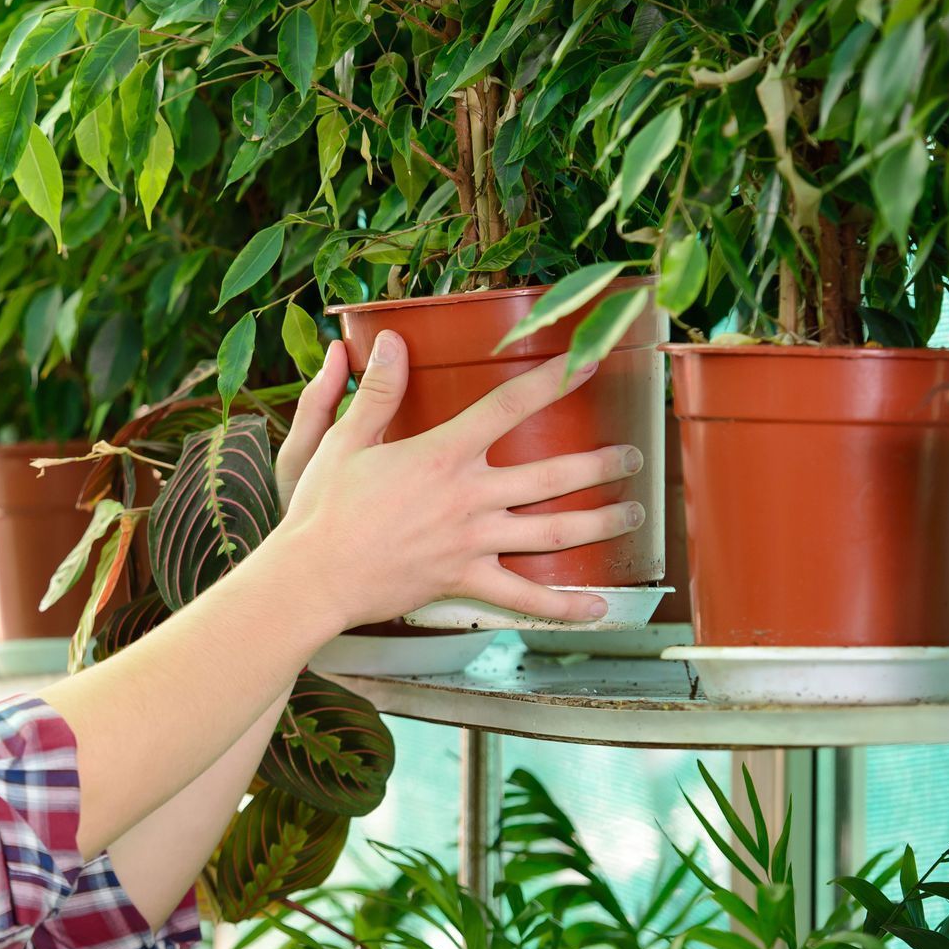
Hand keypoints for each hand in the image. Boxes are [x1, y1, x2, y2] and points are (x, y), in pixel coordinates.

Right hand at [274, 328, 644, 628]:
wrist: (314, 576)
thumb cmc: (322, 508)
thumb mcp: (343, 441)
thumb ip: (376, 391)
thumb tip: (392, 341)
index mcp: (442, 454)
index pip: (508, 407)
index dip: (552, 381)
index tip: (589, 362)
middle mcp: (468, 497)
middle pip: (553, 474)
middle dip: (601, 463)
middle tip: (633, 455)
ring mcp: (472, 542)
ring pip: (554, 532)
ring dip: (601, 522)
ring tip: (635, 512)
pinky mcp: (464, 580)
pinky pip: (524, 597)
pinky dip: (564, 606)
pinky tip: (599, 607)